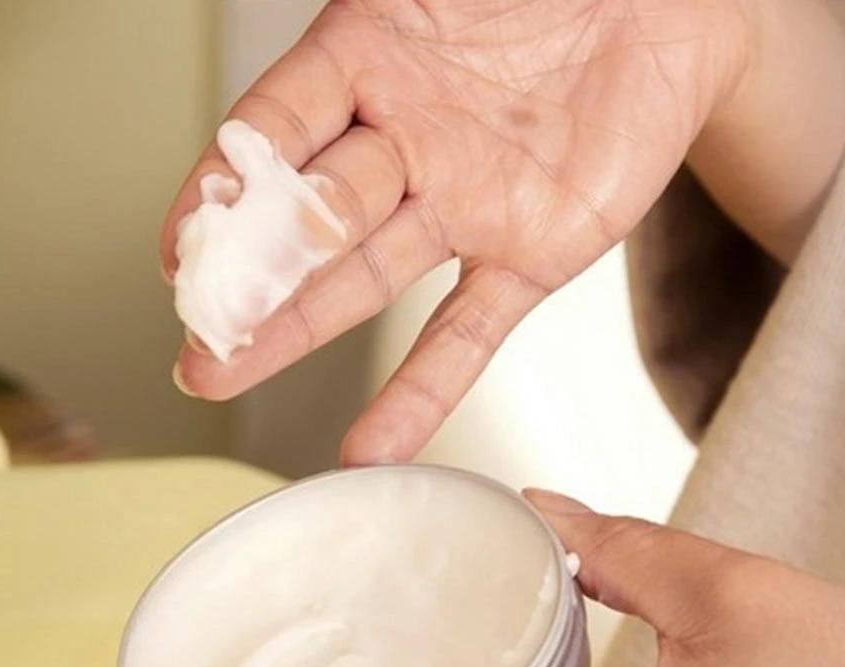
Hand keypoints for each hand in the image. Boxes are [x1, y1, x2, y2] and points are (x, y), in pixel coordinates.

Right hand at [162, 0, 751, 462]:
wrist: (666, 8)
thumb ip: (382, 4)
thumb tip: (295, 61)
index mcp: (370, 59)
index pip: (272, 131)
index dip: (219, 190)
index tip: (177, 251)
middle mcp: (404, 142)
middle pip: (308, 219)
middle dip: (248, 282)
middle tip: (195, 341)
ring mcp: (464, 206)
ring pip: (365, 278)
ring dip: (297, 333)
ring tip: (229, 377)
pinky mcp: (529, 256)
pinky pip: (467, 332)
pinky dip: (422, 391)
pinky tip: (373, 445)